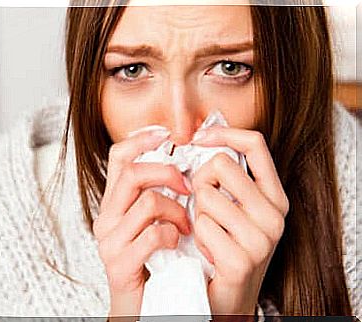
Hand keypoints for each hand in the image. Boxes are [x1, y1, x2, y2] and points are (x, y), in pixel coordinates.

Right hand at [93, 126, 191, 317]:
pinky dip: (173, 235)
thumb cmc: (154, 261)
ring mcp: (110, 240)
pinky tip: (178, 243)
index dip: (141, 140)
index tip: (165, 135)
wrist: (143, 305)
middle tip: (188, 187)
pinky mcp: (119, 262)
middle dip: (167, 173)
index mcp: (115, 203)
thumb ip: (160, 194)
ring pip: (148, 202)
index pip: (118, 157)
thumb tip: (184, 164)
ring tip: (187, 225)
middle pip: (133, 173)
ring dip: (177, 211)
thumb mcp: (154, 221)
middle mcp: (106, 217)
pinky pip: (153, 234)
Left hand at [190, 127, 288, 314]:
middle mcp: (274, 214)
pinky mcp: (241, 260)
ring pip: (206, 195)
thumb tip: (200, 139)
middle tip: (202, 203)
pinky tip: (208, 251)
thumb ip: (227, 179)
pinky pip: (202, 225)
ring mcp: (261, 238)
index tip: (198, 138)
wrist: (228, 296)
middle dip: (201, 180)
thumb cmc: (226, 246)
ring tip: (209, 232)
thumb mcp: (235, 208)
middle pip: (221, 165)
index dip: (224, 133)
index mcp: (274, 196)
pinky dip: (197, 236)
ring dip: (197, 213)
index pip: (255, 144)